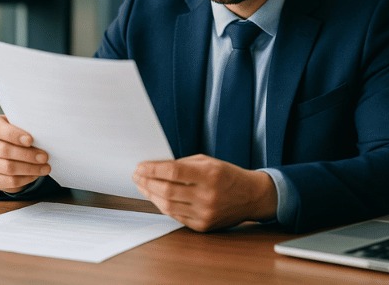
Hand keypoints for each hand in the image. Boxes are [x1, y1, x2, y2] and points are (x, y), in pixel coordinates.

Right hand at [0, 114, 49, 192]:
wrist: (12, 152)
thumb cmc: (20, 134)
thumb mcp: (22, 127)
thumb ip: (28, 128)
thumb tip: (44, 135)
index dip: (13, 135)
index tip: (30, 140)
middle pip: (4, 150)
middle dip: (27, 155)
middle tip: (44, 157)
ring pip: (7, 167)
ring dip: (29, 168)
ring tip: (45, 168)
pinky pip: (9, 181)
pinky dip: (25, 179)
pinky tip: (36, 174)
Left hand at [132, 154, 276, 231]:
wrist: (251, 196)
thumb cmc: (228, 175)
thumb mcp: (209, 162)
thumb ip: (183, 164)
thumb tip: (155, 168)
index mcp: (210, 174)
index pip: (173, 171)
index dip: (152, 169)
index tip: (140, 166)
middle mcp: (207, 196)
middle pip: (167, 190)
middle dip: (147, 182)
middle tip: (137, 176)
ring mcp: (205, 213)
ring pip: (168, 206)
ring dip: (151, 195)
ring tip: (143, 186)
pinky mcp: (203, 226)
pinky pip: (176, 216)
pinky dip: (163, 206)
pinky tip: (157, 198)